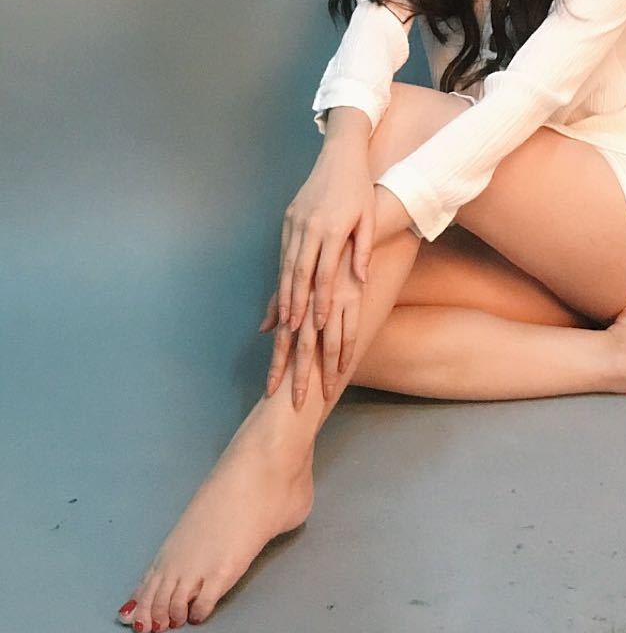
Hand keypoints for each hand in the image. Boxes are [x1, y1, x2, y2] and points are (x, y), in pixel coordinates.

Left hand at [259, 235, 364, 406]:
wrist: (343, 228)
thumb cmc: (316, 256)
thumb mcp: (293, 280)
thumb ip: (279, 304)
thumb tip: (264, 329)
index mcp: (295, 302)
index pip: (282, 340)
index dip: (277, 365)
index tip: (271, 389)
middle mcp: (311, 304)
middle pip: (302, 347)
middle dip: (299, 376)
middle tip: (296, 404)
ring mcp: (333, 302)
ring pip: (328, 344)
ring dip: (326, 371)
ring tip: (325, 395)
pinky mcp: (354, 298)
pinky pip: (351, 331)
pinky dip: (347, 351)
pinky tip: (344, 369)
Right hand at [276, 152, 375, 334]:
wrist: (340, 157)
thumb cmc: (360, 190)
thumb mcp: (369, 218)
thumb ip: (363, 250)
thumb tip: (361, 281)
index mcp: (332, 228)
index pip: (324, 272)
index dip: (320, 300)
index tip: (319, 323)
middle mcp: (310, 226)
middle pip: (299, 272)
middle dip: (295, 303)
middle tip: (293, 329)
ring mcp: (296, 221)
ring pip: (287, 264)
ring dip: (285, 292)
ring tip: (284, 318)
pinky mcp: (288, 218)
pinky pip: (284, 251)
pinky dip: (282, 273)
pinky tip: (282, 290)